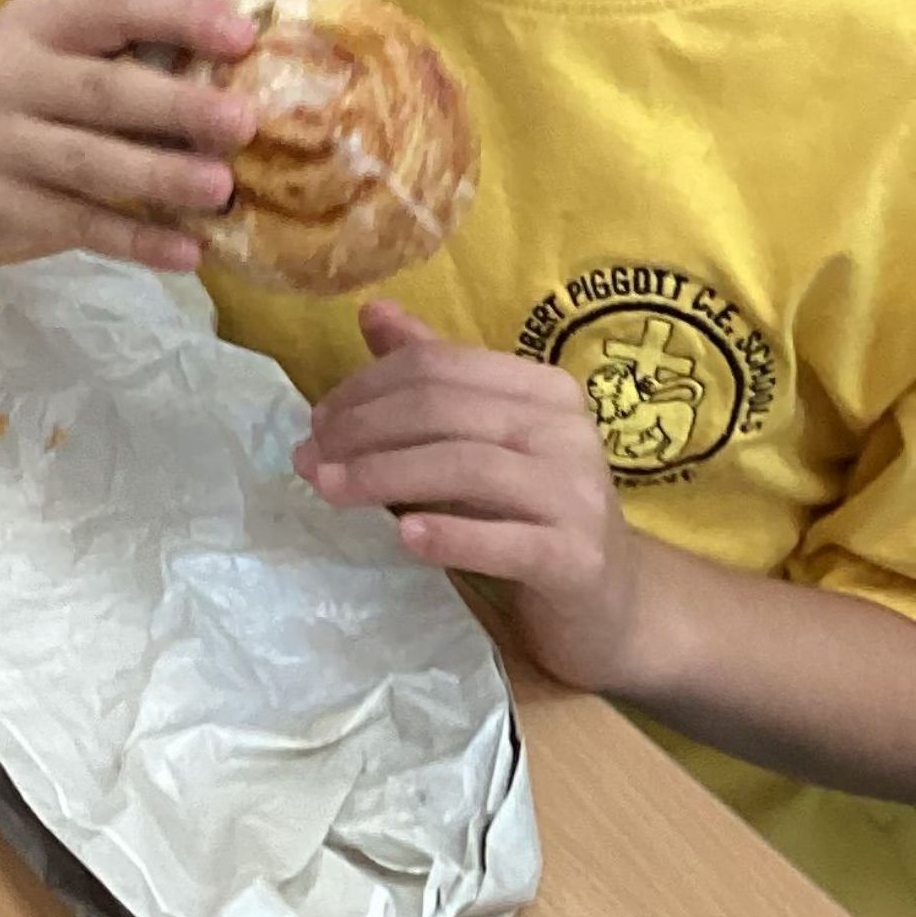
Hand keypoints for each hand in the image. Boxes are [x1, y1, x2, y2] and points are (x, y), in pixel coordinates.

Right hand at [0, 0, 258, 271]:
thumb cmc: (25, 96)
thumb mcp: (52, 51)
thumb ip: (124, 50)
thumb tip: (246, 68)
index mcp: (32, 23)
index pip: (109, 6)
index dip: (177, 16)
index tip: (243, 34)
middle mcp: (6, 77)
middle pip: (101, 91)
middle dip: (176, 106)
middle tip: (244, 121)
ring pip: (90, 163)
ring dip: (160, 176)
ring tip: (221, 188)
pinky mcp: (0, 207)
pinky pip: (79, 224)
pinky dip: (136, 239)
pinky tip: (188, 252)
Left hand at [296, 301, 648, 683]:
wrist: (608, 605)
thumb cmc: (531, 512)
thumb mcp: (482, 438)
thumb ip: (433, 379)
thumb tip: (372, 311)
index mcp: (542, 389)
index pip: (438, 366)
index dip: (366, 388)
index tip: (316, 422)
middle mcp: (567, 429)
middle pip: (446, 410)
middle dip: (363, 431)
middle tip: (308, 459)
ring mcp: (579, 493)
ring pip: (468, 466)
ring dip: (385, 476)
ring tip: (329, 490)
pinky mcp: (579, 558)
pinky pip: (508, 540)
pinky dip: (452, 534)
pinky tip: (405, 537)